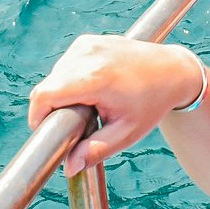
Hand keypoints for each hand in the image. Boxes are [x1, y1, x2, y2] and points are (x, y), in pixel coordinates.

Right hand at [27, 35, 205, 173]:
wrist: (172, 70)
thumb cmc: (151, 103)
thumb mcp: (127, 133)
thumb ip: (96, 151)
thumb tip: (69, 168)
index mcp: (96, 78)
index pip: (45, 95)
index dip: (37, 116)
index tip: (46, 132)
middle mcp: (88, 55)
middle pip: (48, 87)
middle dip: (53, 108)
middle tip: (78, 122)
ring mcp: (87, 44)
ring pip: (55, 75)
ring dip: (61, 93)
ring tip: (89, 105)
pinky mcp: (87, 40)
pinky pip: (65, 65)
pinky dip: (70, 79)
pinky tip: (91, 89)